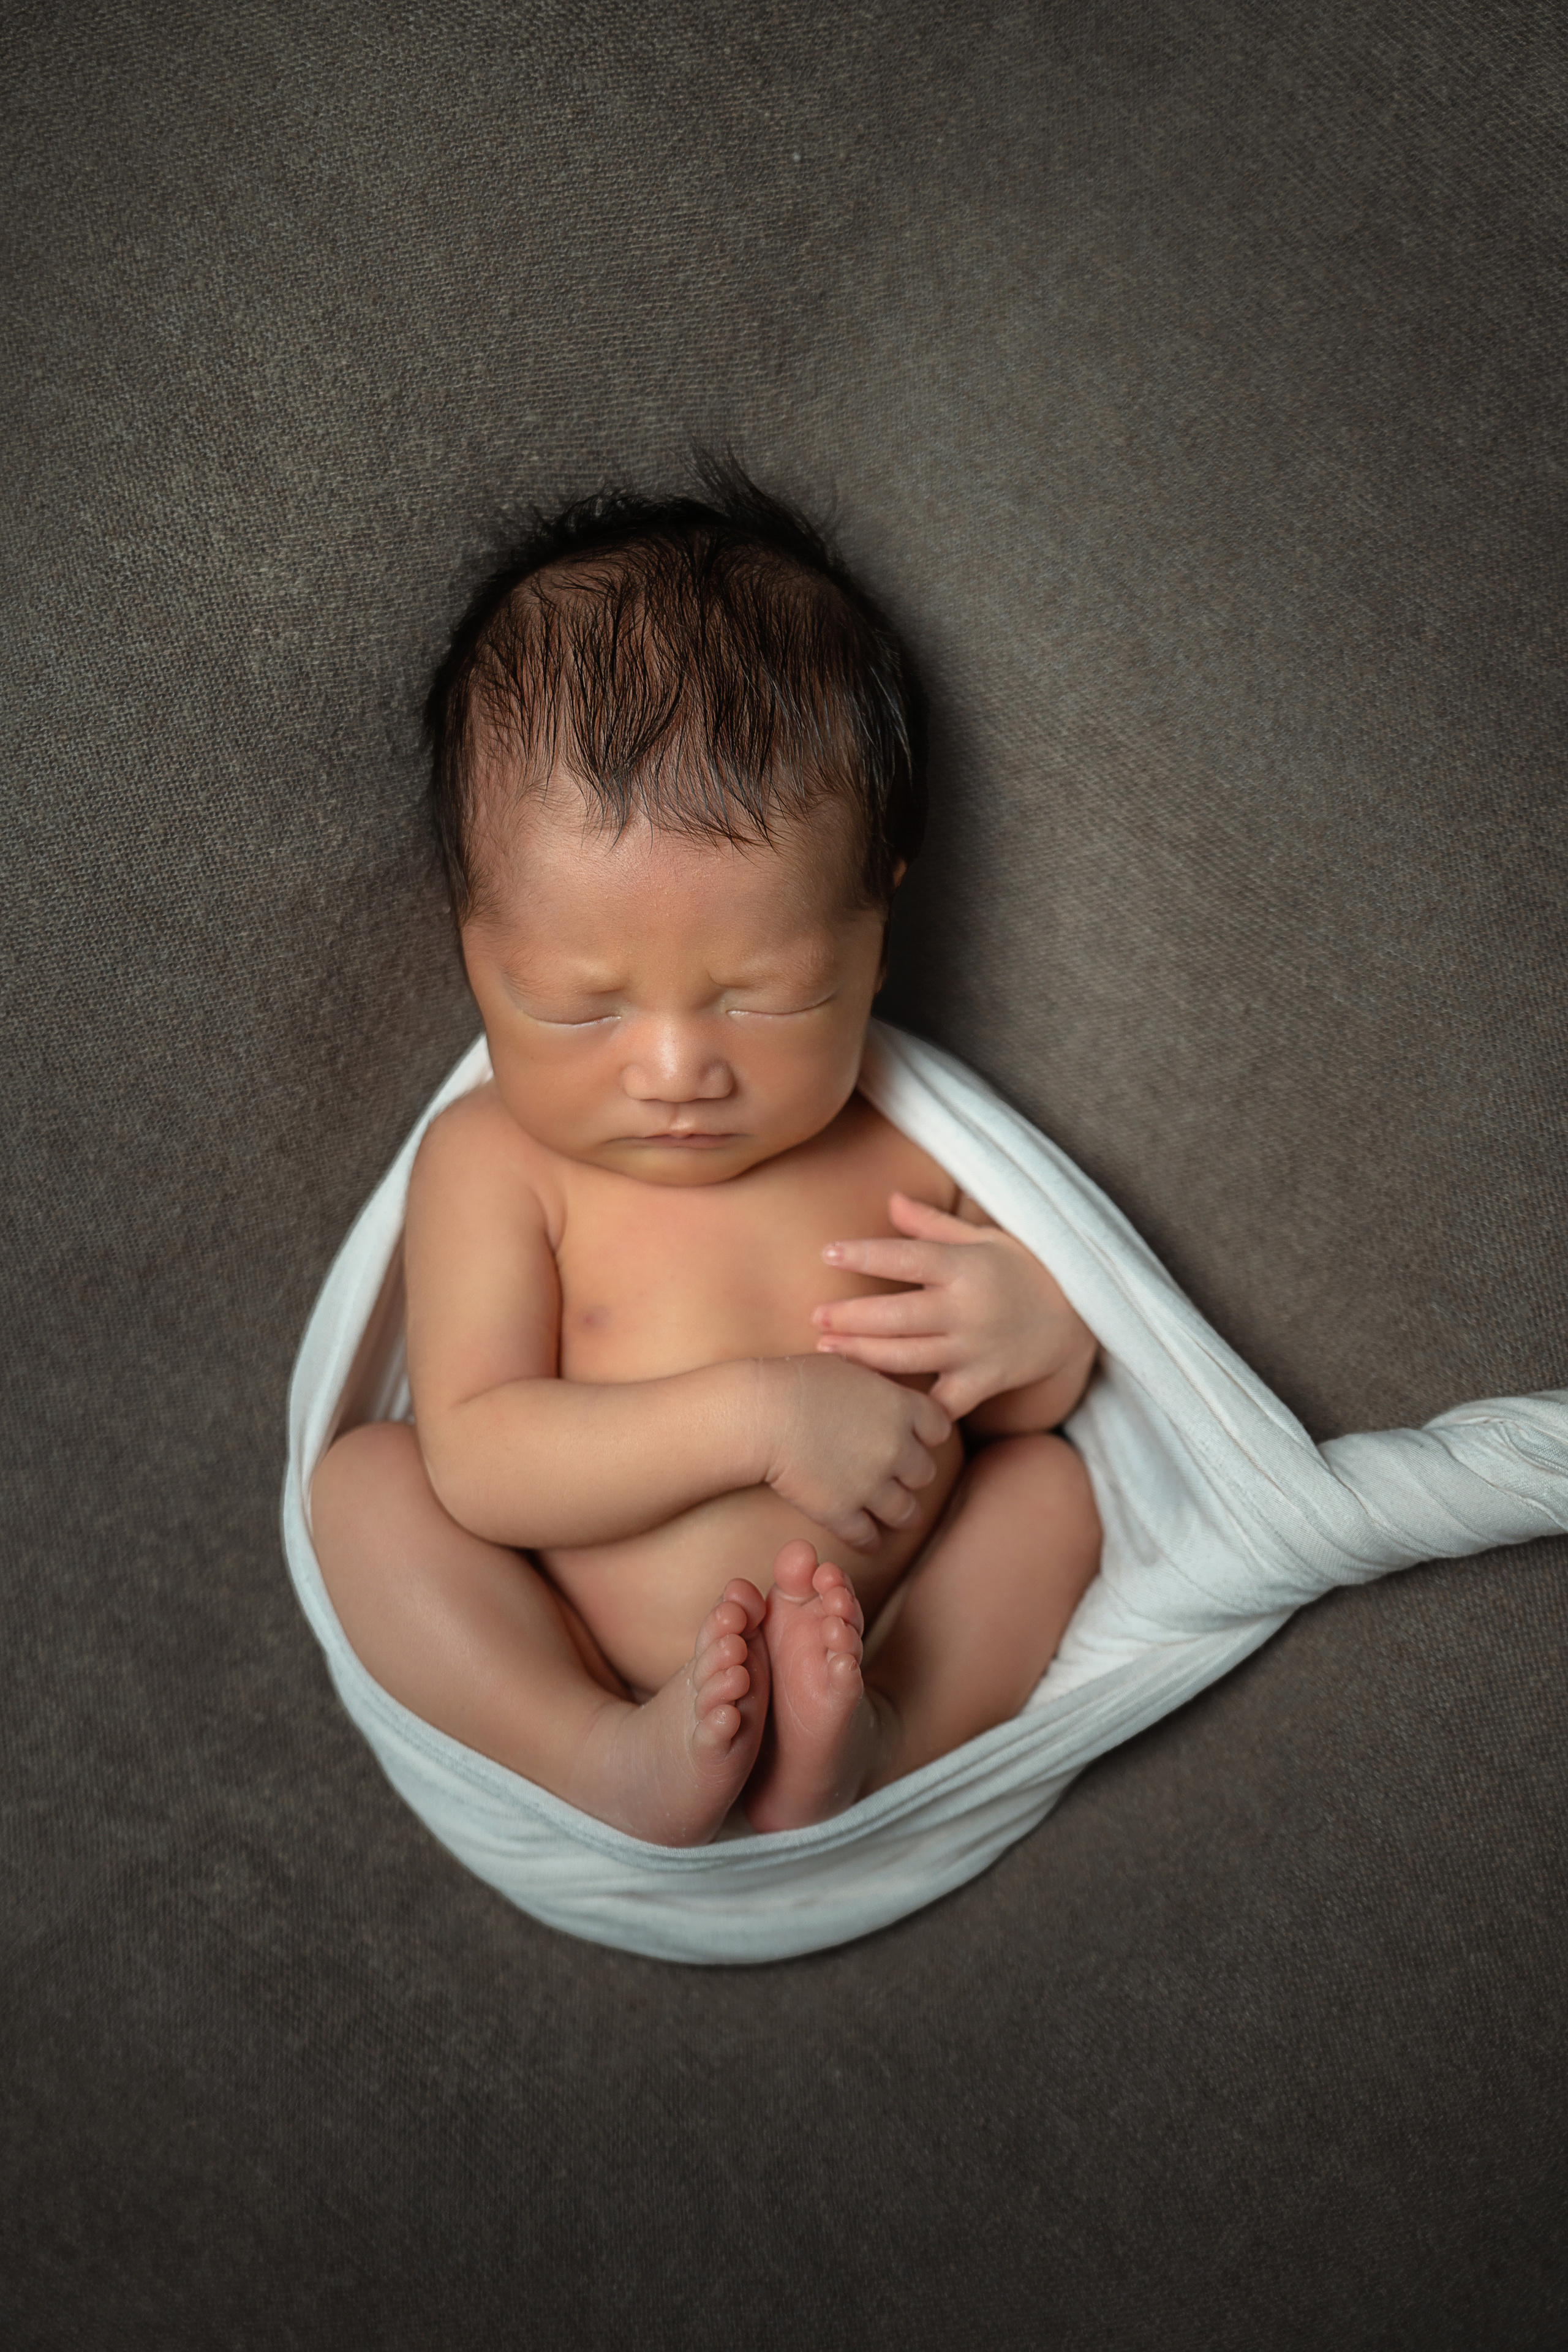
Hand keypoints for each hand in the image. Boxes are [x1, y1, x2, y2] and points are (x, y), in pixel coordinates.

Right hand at [755, 1354, 951, 1553]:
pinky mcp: (842, 1513)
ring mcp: (871, 1485)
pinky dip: (869, 1540)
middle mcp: (895, 1448)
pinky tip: (867, 1540)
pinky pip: (868, 1537)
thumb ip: (875, 1384)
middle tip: (900, 1475)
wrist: (760, 1414)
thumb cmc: (796, 1381)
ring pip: (907, 1513)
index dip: (928, 1435)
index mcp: (901, 1407)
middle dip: (912, 1474)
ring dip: (902, 1514)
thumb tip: (881, 1386)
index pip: (940, 1428)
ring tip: (897, 1516)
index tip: (917, 1438)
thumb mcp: (847, 1367)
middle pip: (926, 1472)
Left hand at [812, 1192, 1095, 1421]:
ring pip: (909, 1357)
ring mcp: (975, 1349)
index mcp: (965, 1267)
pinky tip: (876, 1403)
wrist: (1078, 1318)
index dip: (866, 1255)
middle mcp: (967, 1309)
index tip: (828, 1253)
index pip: (908, 1258)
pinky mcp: (984, 1382)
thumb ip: (934, 1224)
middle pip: (899, 1316)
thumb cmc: (1023, 1269)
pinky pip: (943, 1402)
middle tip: (814, 1314)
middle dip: (852, 1317)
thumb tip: (890, 1199)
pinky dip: (913, 1407)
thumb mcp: (985, 1238)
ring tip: (827, 1348)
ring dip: (864, 1355)